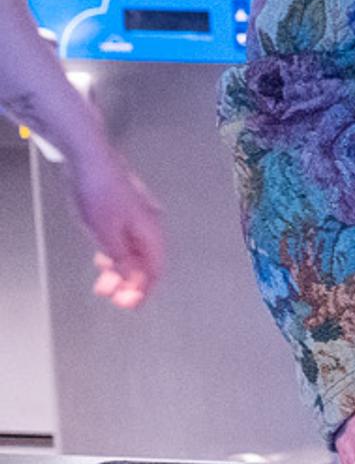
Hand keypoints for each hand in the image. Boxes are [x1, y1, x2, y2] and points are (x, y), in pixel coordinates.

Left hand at [63, 146, 164, 306]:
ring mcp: (138, 215)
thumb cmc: (100, 193)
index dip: (144, 289)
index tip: (129, 304)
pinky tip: (102, 257)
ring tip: (102, 281)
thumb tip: (134, 279)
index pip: (155, 269)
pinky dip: (116, 253)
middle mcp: (150, 223)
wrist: (90, 159)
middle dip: (129, 281)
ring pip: (134, 250)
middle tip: (112, 296)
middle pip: (145, 261)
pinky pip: (126, 239)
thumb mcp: (107, 235)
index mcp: (152, 231)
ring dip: (120, 269)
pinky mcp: (125, 208)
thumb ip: (122, 259)